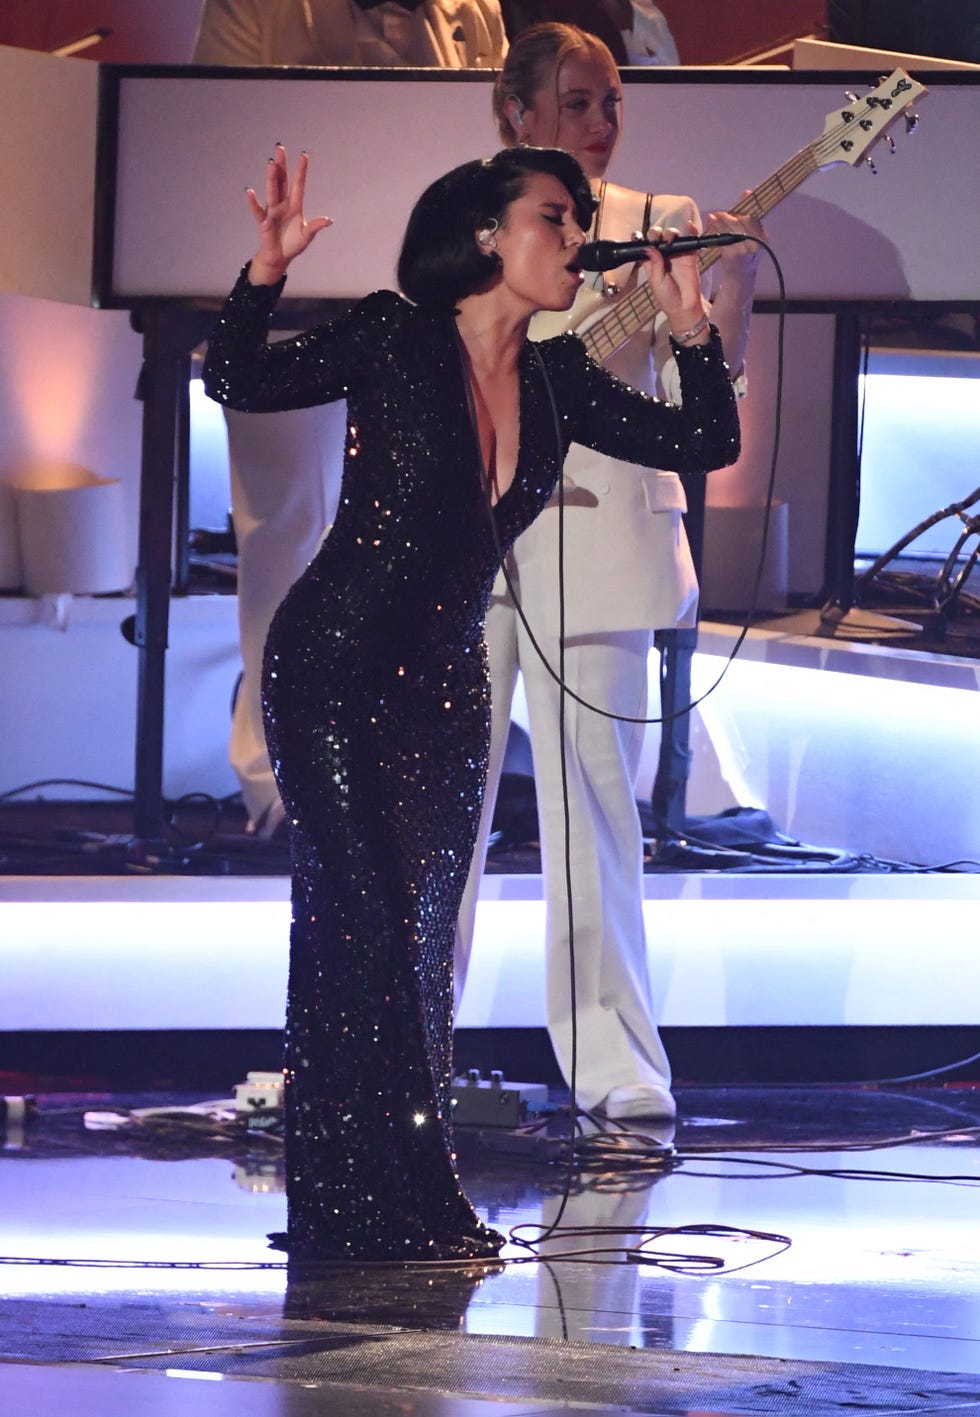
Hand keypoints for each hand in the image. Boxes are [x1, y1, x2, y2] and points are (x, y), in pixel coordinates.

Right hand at [246, 145, 332, 284]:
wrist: (279, 257)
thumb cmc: (293, 244)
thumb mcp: (307, 236)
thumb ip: (316, 226)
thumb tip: (328, 220)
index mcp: (295, 205)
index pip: (298, 184)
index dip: (301, 170)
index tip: (304, 155)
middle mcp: (283, 204)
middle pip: (282, 181)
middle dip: (282, 165)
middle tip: (280, 147)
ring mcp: (272, 211)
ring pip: (272, 191)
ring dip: (272, 178)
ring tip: (271, 164)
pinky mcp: (263, 222)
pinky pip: (257, 211)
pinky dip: (253, 202)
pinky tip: (249, 192)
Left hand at [640, 222, 708, 338]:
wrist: (683, 307)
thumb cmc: (667, 297)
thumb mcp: (656, 281)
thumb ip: (654, 264)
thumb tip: (650, 247)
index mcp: (651, 262)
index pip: (645, 246)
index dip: (640, 239)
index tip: (636, 236)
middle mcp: (663, 256)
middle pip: (658, 237)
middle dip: (655, 233)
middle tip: (655, 238)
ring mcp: (677, 254)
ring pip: (673, 236)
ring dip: (670, 233)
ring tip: (669, 239)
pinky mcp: (690, 255)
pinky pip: (690, 240)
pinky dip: (691, 231)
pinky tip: (689, 226)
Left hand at [705, 198, 766, 283]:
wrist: (741, 277)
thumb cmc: (744, 253)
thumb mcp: (750, 235)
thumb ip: (747, 216)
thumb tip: (747, 192)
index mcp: (763, 237)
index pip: (754, 217)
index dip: (744, 206)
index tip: (739, 198)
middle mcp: (756, 244)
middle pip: (742, 223)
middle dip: (729, 217)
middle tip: (718, 213)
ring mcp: (745, 250)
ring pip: (731, 230)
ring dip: (720, 222)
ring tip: (711, 217)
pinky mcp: (733, 255)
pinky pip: (723, 240)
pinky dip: (715, 232)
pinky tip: (710, 228)